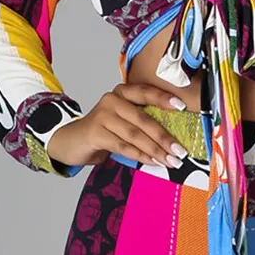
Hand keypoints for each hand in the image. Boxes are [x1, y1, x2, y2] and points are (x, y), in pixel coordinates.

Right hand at [45, 78, 199, 169]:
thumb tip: (173, 139)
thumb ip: (142, 122)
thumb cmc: (104, 131)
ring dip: (155, 150)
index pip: (145, 92)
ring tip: (170, 161)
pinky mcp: (96, 133)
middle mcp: (112, 100)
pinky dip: (140, 156)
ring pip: (134, 135)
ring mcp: (102, 115)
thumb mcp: (123, 120)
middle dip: (164, 137)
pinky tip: (152, 162)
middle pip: (143, 119)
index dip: (164, 98)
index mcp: (122, 93)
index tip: (182, 106)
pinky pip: (123, 146)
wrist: (72, 141)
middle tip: (180, 151)